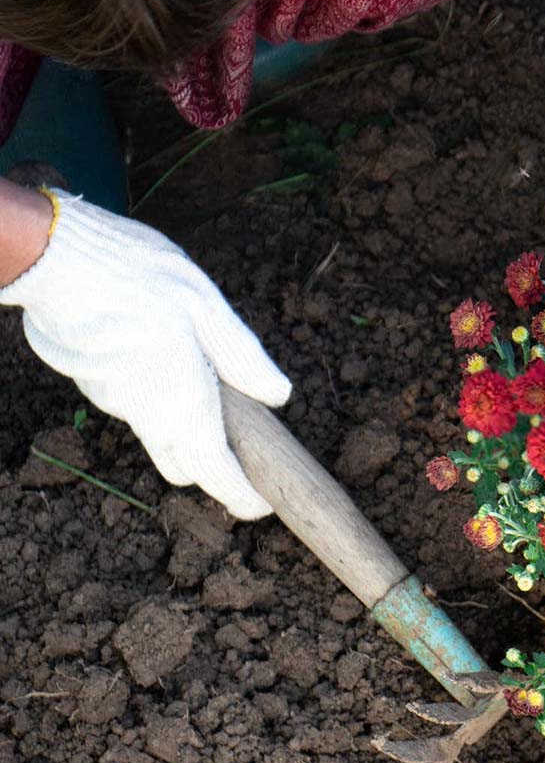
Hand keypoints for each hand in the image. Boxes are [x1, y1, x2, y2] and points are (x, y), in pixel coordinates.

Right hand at [0, 190, 290, 518]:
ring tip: (205, 372)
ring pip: (156, 430)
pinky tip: (159, 348)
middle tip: (243, 436)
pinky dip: (153, 389)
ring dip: (182, 419)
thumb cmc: (135, 277)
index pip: (216, 474)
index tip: (263, 504)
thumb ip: (243, 358)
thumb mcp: (207, 308)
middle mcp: (144, 414)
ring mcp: (111, 400)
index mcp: (181, 404)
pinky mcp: (89, 381)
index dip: (243, 496)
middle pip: (185, 463)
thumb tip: (277, 395)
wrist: (49, 257)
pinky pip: (131, 399)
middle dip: (213, 462)